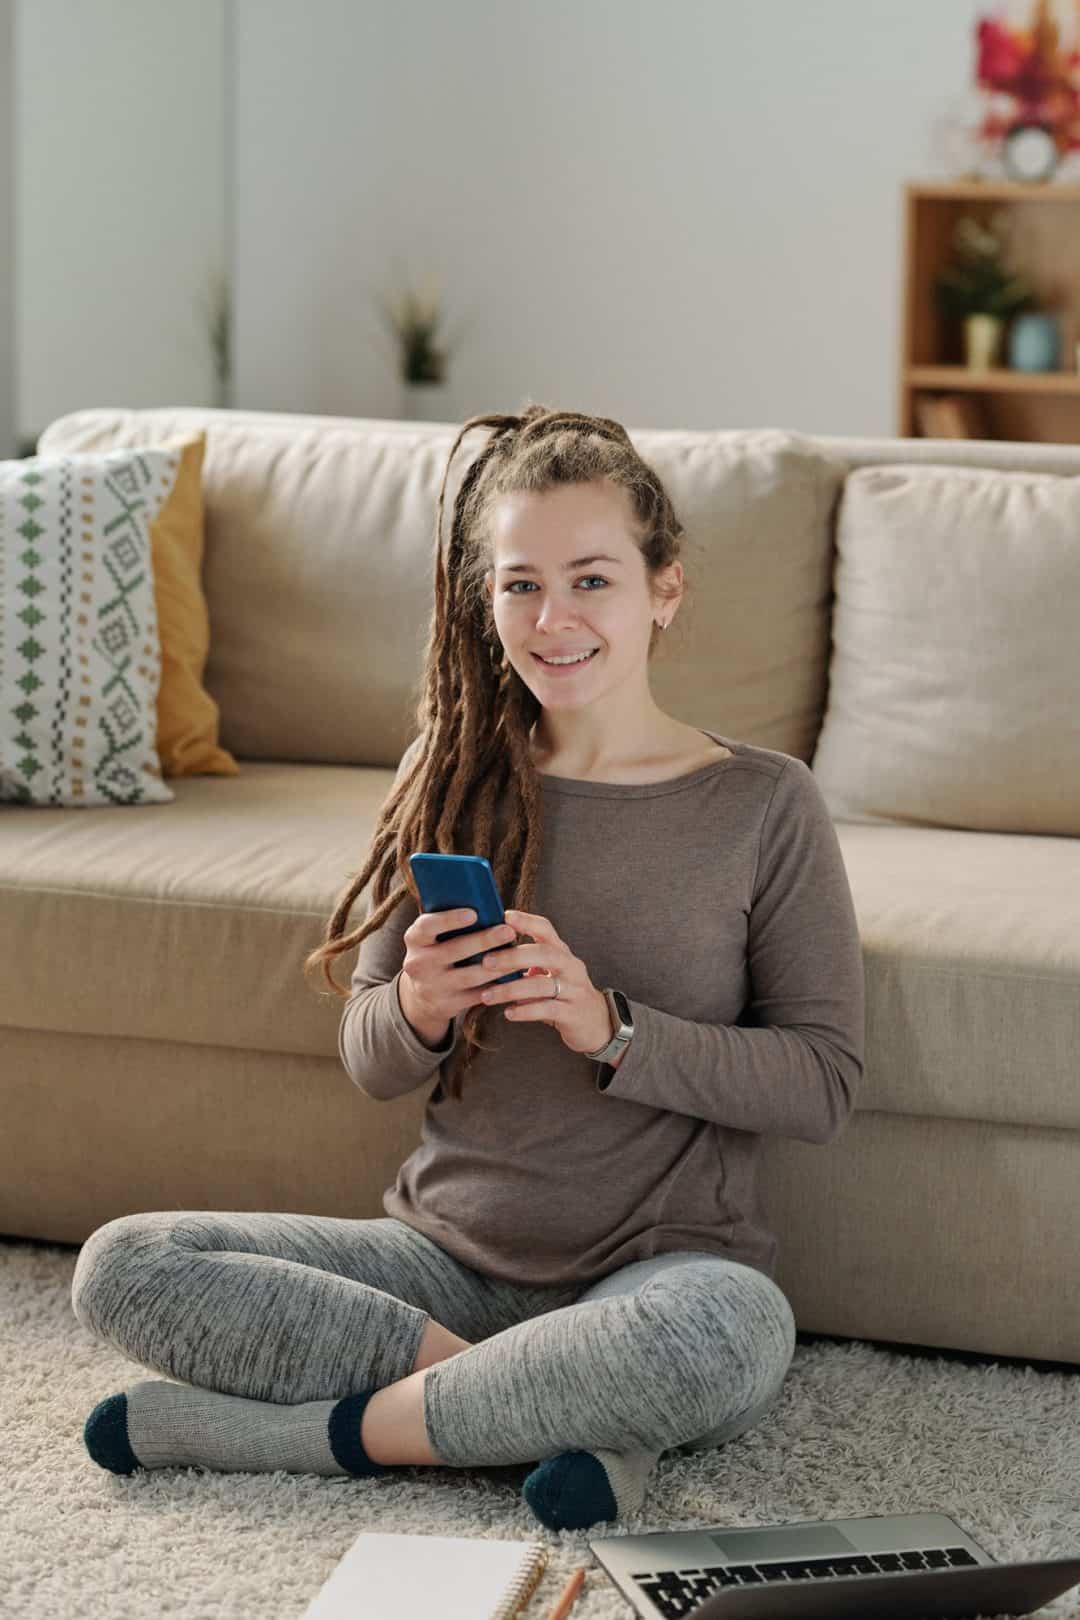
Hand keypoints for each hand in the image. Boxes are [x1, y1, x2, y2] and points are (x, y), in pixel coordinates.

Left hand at [475, 909, 612, 1056]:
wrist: (595, 1023)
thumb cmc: (562, 993)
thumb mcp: (548, 973)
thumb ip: (526, 963)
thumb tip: (488, 951)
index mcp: (562, 953)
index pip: (546, 929)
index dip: (526, 921)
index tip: (505, 917)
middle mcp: (571, 967)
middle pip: (544, 954)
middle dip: (513, 957)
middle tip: (486, 962)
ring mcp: (574, 990)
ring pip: (542, 985)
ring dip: (511, 989)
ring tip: (487, 995)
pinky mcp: (573, 1014)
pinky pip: (548, 1010)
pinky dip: (525, 1011)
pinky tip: (508, 1013)